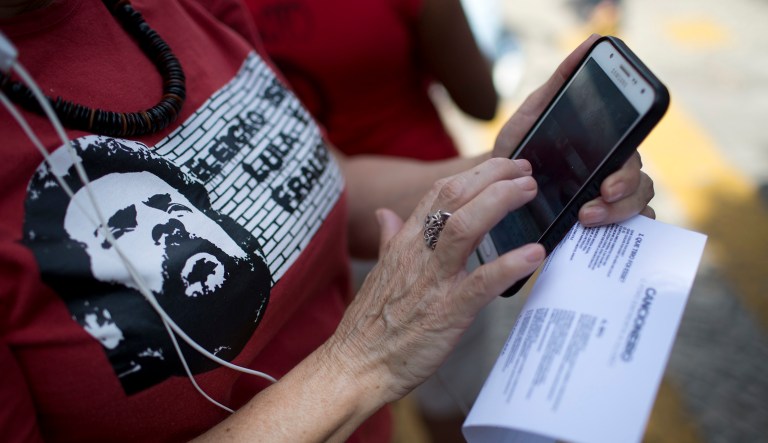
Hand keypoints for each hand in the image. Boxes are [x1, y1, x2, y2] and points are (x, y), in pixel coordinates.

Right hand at [324, 158, 544, 402]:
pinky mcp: (446, 312)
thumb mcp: (379, 272)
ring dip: (500, 202)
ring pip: (464, 227)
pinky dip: (509, 265)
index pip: (439, 193)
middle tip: (525, 169)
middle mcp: (417, 254)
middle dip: (493, 176)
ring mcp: (432, 281)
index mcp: (405, 243)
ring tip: (528, 190)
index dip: (475, 174)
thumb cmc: (369, 325)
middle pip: (454, 198)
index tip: (502, 166)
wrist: (354, 366)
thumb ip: (390, 240)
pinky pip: (480, 282)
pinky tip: (534, 252)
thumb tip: (386, 214)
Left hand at [492, 34, 654, 226]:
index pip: (632, 159)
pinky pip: (619, 241)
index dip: (627, 173)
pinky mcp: (590, 234)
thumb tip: (588, 44)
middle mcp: (610, 179)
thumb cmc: (517, 150)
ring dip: (615, 219)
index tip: (607, 183)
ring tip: (584, 221)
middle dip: (621, 200)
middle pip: (640, 189)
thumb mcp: (531, 117)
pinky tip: (587, 241)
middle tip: (591, 208)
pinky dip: (612, 243)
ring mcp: (603, 207)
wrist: (491, 192)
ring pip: (636, 214)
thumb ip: (558, 86)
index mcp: (604, 151)